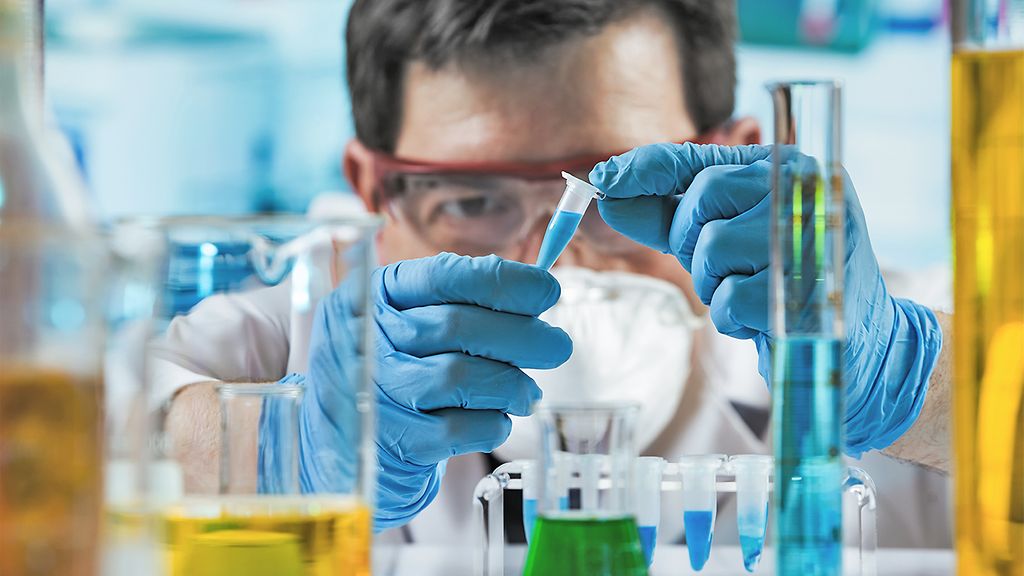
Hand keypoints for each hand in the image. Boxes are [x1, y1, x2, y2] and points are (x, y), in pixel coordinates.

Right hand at [265, 253, 570, 529]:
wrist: (340, 434)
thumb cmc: (395, 362)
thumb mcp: (409, 314)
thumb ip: (463, 298)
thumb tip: (538, 293)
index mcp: (379, 294)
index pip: (447, 276)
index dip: (506, 282)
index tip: (547, 291)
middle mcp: (369, 338)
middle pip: (458, 327)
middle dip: (523, 336)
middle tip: (557, 347)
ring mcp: (375, 392)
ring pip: (459, 378)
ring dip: (511, 384)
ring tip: (527, 391)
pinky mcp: (391, 441)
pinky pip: (457, 430)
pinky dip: (492, 423)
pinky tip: (498, 418)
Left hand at [589, 143, 941, 455]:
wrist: (863, 344)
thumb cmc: (785, 283)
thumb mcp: (730, 241)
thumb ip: (672, 217)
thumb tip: (609, 194)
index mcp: (786, 167)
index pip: (699, 158)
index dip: (644, 168)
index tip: (601, 178)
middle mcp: (804, 188)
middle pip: (701, 200)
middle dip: (691, 242)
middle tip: (725, 267)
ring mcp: (809, 234)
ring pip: (711, 249)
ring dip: (715, 285)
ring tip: (753, 291)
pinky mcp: (805, 286)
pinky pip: (728, 298)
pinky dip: (732, 317)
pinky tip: (765, 317)